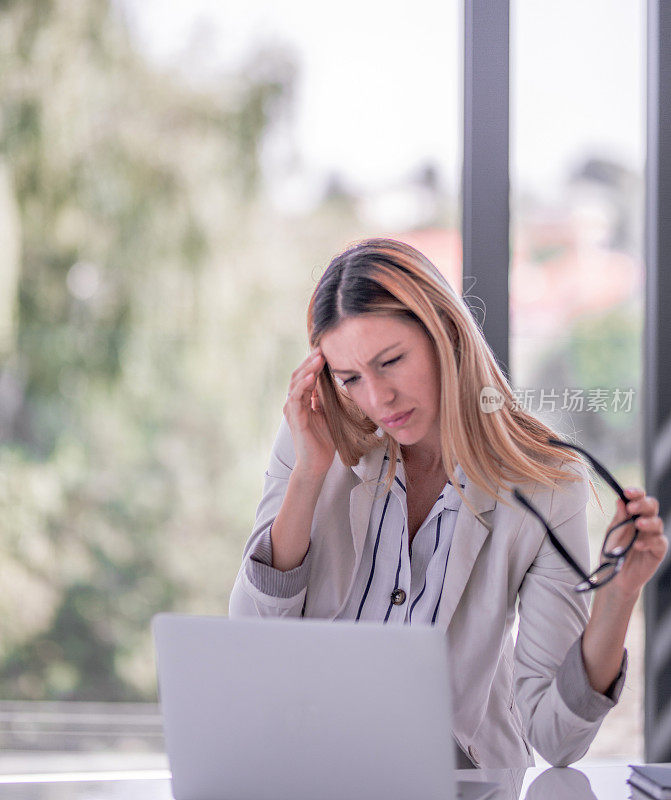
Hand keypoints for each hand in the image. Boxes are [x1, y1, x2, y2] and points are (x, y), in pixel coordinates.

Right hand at [283, 348, 335, 477]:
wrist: (316, 464)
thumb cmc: (322, 441)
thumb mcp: (327, 414)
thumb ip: (324, 399)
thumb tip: (329, 383)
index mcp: (301, 401)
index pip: (305, 376)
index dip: (314, 363)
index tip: (326, 351)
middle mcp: (294, 403)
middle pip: (299, 375)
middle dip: (310, 361)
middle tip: (322, 348)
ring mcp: (292, 410)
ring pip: (296, 383)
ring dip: (308, 369)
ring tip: (318, 358)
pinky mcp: (294, 418)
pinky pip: (296, 398)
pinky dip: (303, 386)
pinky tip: (312, 377)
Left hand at [604, 487, 666, 598]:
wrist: (615, 577)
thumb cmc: (613, 553)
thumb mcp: (612, 533)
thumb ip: (619, 519)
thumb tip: (620, 501)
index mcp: (632, 515)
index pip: (638, 499)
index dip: (636, 493)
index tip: (627, 492)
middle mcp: (645, 523)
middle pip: (652, 506)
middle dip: (643, 504)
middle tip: (632, 507)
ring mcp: (653, 536)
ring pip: (658, 522)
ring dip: (648, 522)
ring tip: (637, 524)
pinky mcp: (658, 551)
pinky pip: (659, 542)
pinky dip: (649, 542)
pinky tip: (638, 545)